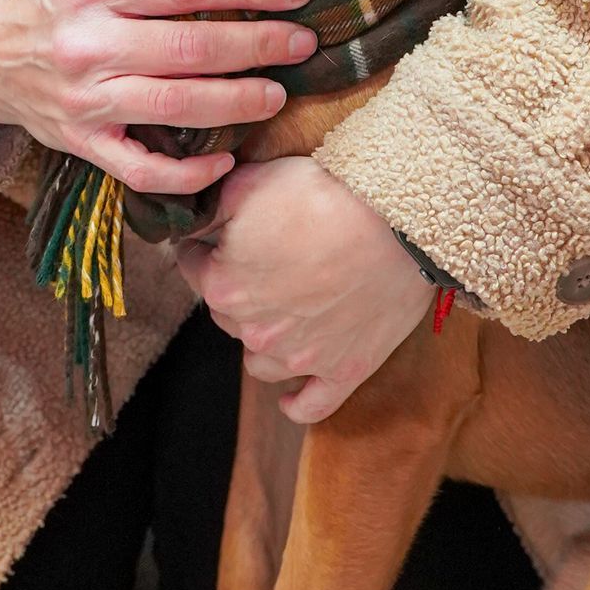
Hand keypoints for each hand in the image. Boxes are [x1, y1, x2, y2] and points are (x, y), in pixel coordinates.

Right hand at [0, 0, 316, 199]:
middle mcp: (88, 45)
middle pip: (190, 48)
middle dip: (257, 45)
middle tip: (302, 42)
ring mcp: (85, 101)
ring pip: (174, 107)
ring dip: (235, 103)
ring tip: (277, 94)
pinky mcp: (83, 143)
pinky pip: (140, 170)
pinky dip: (186, 174)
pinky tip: (225, 161)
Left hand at [173, 156, 435, 424]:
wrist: (396, 220)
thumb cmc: (324, 195)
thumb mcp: (249, 184)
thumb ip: (210, 210)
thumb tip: (192, 223)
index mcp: (224, 286)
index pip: (192, 268)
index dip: (205, 247)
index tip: (223, 235)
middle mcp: (255, 330)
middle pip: (227, 314)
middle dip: (239, 289)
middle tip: (267, 261)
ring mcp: (299, 357)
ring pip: (259, 360)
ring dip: (264, 339)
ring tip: (284, 314)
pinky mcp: (343, 371)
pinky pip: (309, 405)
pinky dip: (296, 401)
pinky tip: (291, 394)